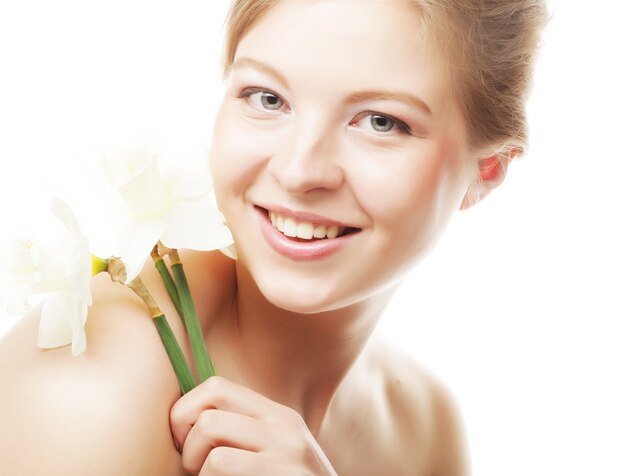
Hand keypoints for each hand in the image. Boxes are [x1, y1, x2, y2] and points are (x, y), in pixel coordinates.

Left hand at [170, 376, 337, 474]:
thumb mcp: (274, 455)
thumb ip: (243, 435)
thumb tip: (184, 425)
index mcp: (277, 416)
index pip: (216, 387)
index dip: (186, 412)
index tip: (185, 444)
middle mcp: (283, 424)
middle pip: (209, 401)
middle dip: (184, 435)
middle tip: (190, 466)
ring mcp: (285, 447)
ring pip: (209, 429)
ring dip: (194, 464)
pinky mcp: (281, 471)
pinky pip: (219, 462)